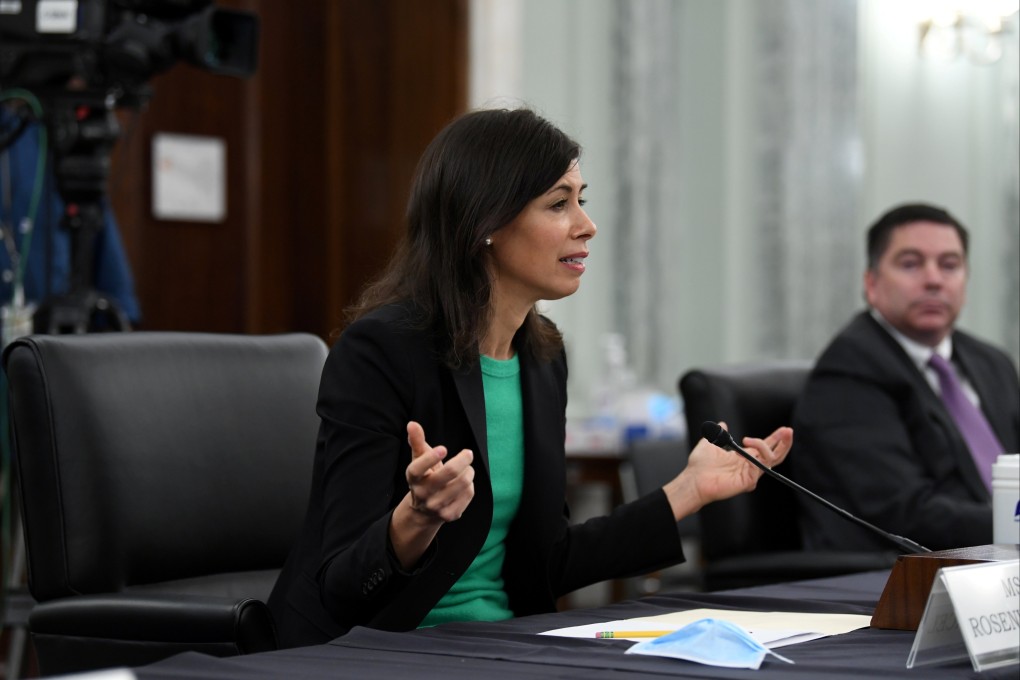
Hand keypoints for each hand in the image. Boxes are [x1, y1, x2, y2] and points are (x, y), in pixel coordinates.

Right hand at [404, 421, 474, 522]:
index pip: (418, 468)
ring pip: (463, 482)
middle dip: (463, 459)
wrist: (424, 511)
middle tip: (468, 453)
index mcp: (413, 478)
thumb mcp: (419, 460)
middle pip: (449, 473)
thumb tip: (412, 424)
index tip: (443, 448)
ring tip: (466, 469)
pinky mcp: (450, 515)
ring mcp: (436, 506)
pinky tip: (464, 485)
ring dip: (468, 471)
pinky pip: (469, 493)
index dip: (430, 458)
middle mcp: (423, 494)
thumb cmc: (424, 477)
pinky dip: (470, 485)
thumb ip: (417, 441)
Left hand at [663, 422, 792, 519]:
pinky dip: (758, 452)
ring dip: (771, 445)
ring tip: (757, 438)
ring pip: (771, 459)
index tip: (784, 430)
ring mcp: (750, 474)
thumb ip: (719, 433)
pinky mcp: (749, 480)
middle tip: (788, 431)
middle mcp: (749, 465)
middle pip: (775, 455)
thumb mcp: (710, 442)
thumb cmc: (700, 465)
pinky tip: (747, 445)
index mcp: (743, 457)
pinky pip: (760, 465)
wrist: (693, 479)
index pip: (764, 448)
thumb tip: (722, 424)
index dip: (775, 439)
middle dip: (784, 443)